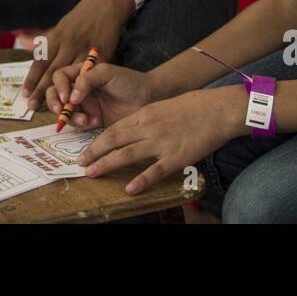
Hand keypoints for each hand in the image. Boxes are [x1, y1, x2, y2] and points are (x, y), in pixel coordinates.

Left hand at [22, 0, 130, 105]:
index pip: (40, 61)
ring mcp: (86, 49)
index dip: (32, 79)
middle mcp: (68, 44)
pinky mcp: (102, 54)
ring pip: (71, 76)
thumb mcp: (61, 24)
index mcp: (57, 36)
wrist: (107, 3)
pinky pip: (91, 74)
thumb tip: (22, 40)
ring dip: (62, 93)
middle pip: (52, 71)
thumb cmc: (82, 15)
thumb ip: (46, 38)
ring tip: (54, 109)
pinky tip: (79, 99)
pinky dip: (84, 88)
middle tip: (32, 107)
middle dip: (41, 91)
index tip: (25, 94)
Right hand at [44, 61, 155, 128]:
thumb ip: (86, 80)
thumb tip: (70, 97)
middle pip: (55, 95)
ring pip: (64, 111)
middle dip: (54, 104)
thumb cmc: (128, 81)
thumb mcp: (106, 73)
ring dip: (69, 117)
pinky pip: (77, 123)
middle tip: (61, 111)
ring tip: (84, 119)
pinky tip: (93, 121)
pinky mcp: (91, 119)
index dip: (59, 86)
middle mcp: (79, 88)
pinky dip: (81, 124)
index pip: (60, 77)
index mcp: (81, 73)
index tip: (66, 97)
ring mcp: (84, 104)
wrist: (147, 98)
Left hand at [78, 86, 245, 194]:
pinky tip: (129, 189)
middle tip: (80, 164)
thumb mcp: (162, 107)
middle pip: (113, 141)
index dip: (97, 141)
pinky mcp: (176, 157)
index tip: (85, 151)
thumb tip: (129, 132)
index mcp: (144, 115)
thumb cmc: (192, 106)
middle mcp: (148, 128)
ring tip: (92, 174)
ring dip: (106, 164)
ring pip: (127, 154)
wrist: (217, 109)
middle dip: (94, 153)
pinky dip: (141, 180)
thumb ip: (145, 120)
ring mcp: (161, 143)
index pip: (113, 129)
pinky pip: (154, 171)